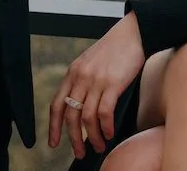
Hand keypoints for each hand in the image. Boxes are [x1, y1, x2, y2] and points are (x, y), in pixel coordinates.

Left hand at [48, 11, 146, 158]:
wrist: (133, 33)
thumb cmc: (115, 49)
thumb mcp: (90, 62)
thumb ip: (82, 81)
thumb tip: (81, 107)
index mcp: (72, 73)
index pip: (56, 105)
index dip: (53, 127)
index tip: (54, 143)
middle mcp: (81, 77)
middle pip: (70, 116)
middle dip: (73, 139)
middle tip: (78, 152)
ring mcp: (96, 80)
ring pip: (87, 118)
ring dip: (93, 137)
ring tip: (99, 146)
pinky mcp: (112, 83)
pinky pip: (104, 113)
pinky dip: (106, 127)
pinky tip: (109, 133)